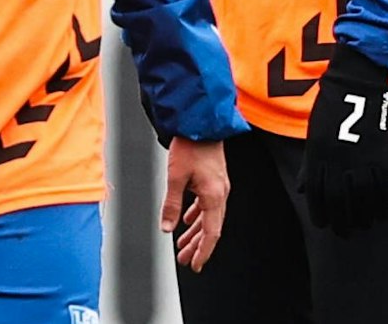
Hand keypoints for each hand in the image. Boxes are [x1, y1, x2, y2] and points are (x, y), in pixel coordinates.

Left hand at [161, 137, 228, 271]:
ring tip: (183, 245)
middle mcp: (220, 194)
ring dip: (195, 233)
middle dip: (197, 246)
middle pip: (210, 228)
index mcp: (214, 196)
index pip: (211, 233)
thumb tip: (168, 227)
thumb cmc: (191, 145)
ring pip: (208, 217)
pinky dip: (196, 216)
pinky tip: (187, 220)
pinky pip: (206, 205)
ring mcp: (218, 187)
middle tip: (185, 259)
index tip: (195, 264)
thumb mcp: (175, 176)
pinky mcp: (213, 180)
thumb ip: (171, 204)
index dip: (203, 251)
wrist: (201, 123)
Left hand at [300, 44, 387, 233]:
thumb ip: (310, 164)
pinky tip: (380, 212)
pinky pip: (382, 187)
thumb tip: (304, 188)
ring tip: (361, 225)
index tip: (323, 223)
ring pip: (362, 198)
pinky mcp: (381, 156)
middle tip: (343, 231)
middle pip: (339, 200)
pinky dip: (381, 203)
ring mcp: (361, 160)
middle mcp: (338, 161)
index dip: (320, 212)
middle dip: (340, 220)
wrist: (355, 85)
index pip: (317, 193)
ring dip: (362, 216)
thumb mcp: (314, 135)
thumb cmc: (331, 107)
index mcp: (318, 156)